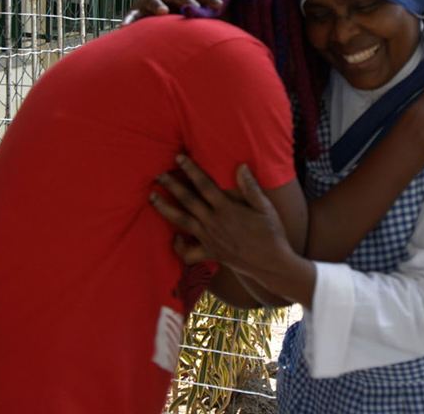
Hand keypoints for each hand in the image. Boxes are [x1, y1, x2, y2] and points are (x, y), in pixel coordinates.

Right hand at [121, 0, 221, 24]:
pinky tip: (123, 28)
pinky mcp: (135, 13)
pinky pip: (132, 17)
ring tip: (163, 12)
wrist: (151, 20)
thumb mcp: (195, 10)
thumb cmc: (178, 14)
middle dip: (187, 0)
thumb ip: (211, 7)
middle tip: (195, 8)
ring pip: (154, 1)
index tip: (220, 5)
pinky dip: (128, 21)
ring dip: (158, 5)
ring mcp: (150, 2)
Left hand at [150, 155, 295, 278]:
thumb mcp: (264, 207)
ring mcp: (210, 239)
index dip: (191, 170)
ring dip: (165, 209)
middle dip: (172, 186)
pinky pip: (189, 253)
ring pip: (182, 222)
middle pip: (188, 201)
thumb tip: (241, 166)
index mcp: (227, 209)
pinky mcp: (210, 253)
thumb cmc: (271, 232)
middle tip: (158, 175)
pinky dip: (179, 247)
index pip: (204, 185)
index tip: (179, 158)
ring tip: (153, 199)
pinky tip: (175, 238)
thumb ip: (250, 187)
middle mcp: (214, 223)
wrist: (271, 264)